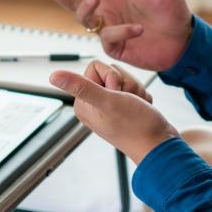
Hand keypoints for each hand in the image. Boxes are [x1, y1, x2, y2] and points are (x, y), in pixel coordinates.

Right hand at [37, 0, 192, 70]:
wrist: (185, 41)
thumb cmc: (173, 11)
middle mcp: (107, 10)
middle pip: (72, 0)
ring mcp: (109, 30)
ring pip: (84, 19)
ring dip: (87, 7)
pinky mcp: (116, 47)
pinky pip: (109, 38)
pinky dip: (121, 31)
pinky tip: (137, 28)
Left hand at [51, 66, 177, 164]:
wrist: (159, 145)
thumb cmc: (135, 125)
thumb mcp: (107, 102)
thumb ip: (81, 87)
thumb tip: (53, 76)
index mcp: (83, 102)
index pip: (95, 66)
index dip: (111, 76)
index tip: (116, 94)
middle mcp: (93, 103)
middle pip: (111, 70)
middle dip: (125, 83)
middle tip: (128, 101)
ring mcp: (109, 105)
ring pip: (124, 77)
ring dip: (135, 89)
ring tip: (135, 106)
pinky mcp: (123, 106)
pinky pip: (134, 87)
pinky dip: (141, 96)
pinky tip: (140, 109)